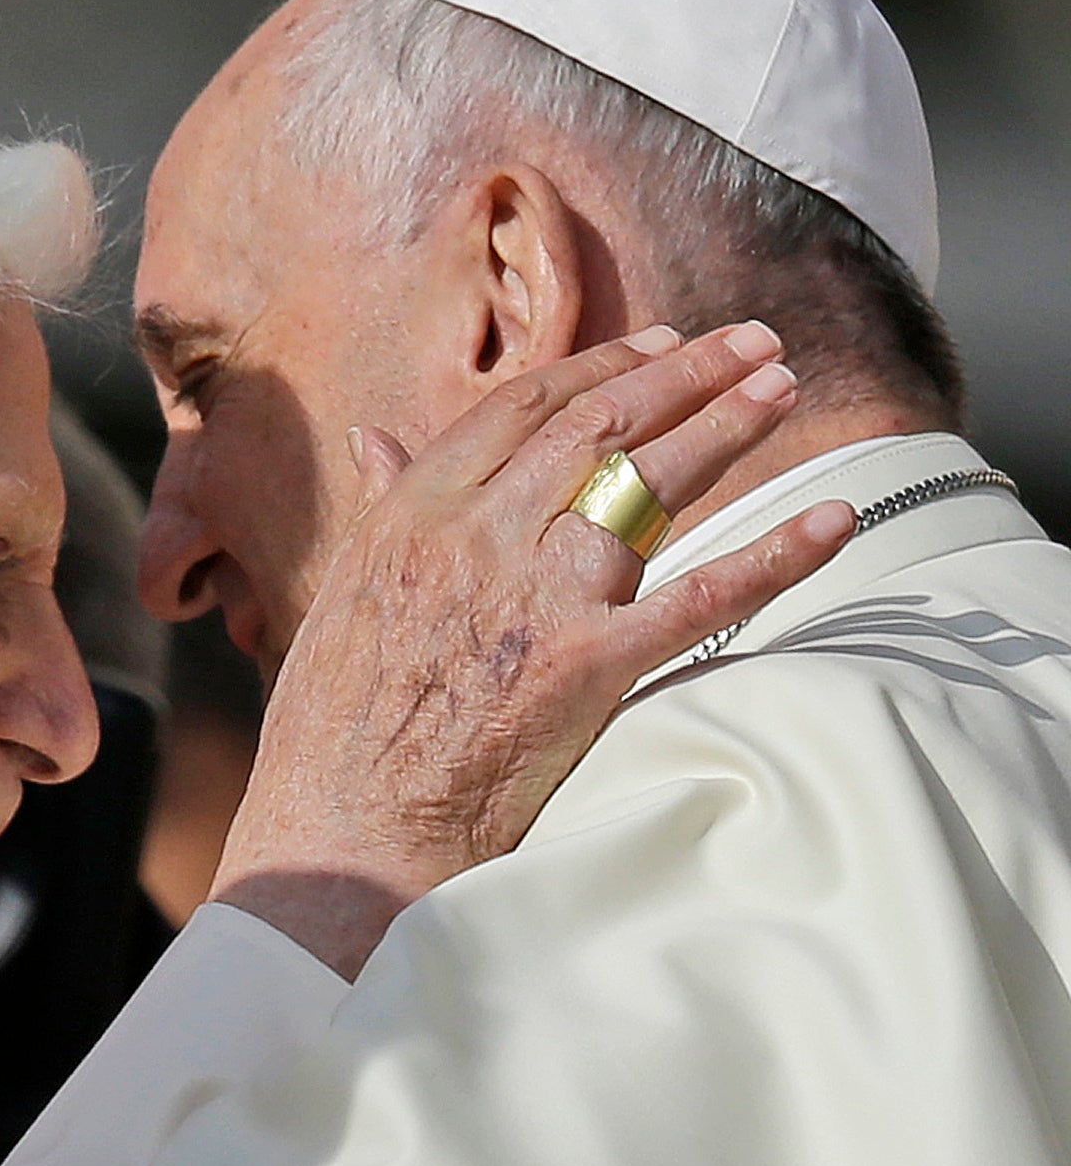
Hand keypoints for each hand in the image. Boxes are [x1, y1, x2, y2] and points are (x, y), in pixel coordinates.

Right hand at [212, 323, 856, 977]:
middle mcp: (476, 535)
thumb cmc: (335, 722)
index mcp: (415, 511)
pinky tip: (831, 520)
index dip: (600, 367)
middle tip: (750, 341)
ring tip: (784, 384)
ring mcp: (536, 595)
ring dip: (728, 424)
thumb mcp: (345, 590)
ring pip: (649, 483)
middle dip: (684, 371)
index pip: (523, 407)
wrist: (349, 825)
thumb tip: (376, 436)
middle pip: (599, 427)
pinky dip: (775, 554)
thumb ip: (382, 506)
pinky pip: (702, 596)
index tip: (658, 341)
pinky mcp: (589, 666)